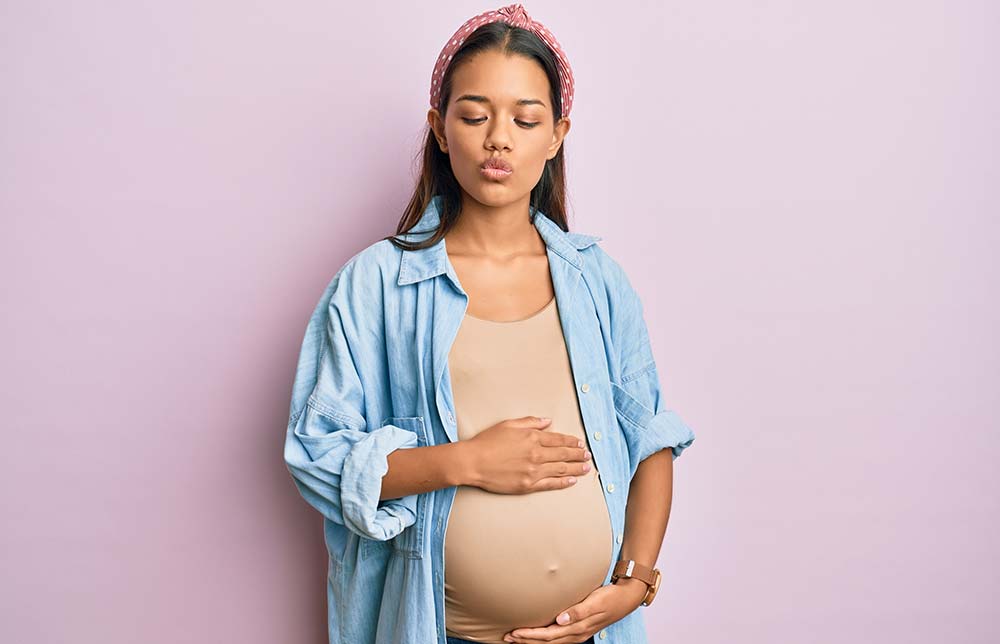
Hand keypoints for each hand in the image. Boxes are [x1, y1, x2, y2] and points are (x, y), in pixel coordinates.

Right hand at [463, 416, 591, 494]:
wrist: (473, 462)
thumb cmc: (487, 442)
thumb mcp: (508, 424)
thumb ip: (530, 422)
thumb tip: (548, 421)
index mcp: (532, 437)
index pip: (558, 439)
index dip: (572, 441)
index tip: (580, 443)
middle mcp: (536, 454)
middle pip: (563, 454)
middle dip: (578, 454)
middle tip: (588, 455)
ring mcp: (533, 471)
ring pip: (561, 470)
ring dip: (576, 468)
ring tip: (586, 468)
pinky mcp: (528, 485)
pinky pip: (550, 484)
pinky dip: (563, 483)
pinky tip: (572, 481)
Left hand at [502, 579, 646, 642]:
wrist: (626, 597)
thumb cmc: (610, 597)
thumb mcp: (595, 601)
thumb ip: (578, 611)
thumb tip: (560, 619)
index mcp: (578, 628)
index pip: (548, 635)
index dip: (530, 635)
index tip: (514, 632)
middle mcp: (576, 633)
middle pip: (547, 642)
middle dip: (526, 640)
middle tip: (507, 637)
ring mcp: (578, 632)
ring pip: (551, 642)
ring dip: (533, 641)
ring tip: (516, 638)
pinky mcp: (579, 628)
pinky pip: (558, 637)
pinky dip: (544, 638)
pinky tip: (537, 634)